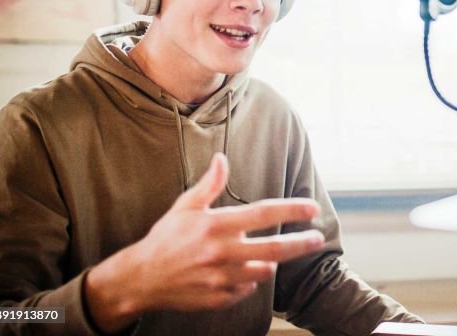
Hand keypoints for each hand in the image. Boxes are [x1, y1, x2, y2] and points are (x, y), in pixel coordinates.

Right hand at [85, 153, 323, 332]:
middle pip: (273, 249)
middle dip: (301, 243)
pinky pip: (247, 289)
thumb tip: (222, 158)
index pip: (263, 214)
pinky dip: (250, 280)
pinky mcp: (218, 298)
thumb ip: (209, 184)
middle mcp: (221, 252)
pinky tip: (242, 272)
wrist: (139, 279)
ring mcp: (220, 278)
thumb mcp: (185, 207)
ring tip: (270, 255)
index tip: (312, 207)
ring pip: (264, 271)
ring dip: (271, 262)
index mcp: (215, 226)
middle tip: (317, 238)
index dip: (291, 210)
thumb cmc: (164, 239)